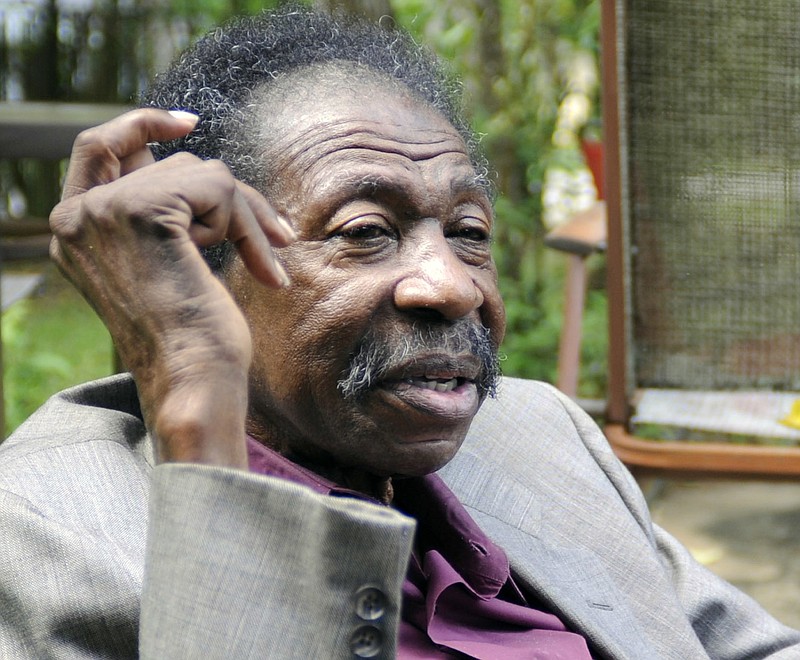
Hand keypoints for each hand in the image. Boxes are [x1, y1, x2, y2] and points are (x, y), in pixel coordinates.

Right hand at [49, 109, 294, 468]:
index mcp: (76, 230)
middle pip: (172, 164)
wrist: (193, 379)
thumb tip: (198, 163)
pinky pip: (218, 188)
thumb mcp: (166, 264)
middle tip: (277, 233)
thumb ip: (164, 212)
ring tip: (265, 264)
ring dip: (248, 217)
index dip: (142, 125)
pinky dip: (251, 224)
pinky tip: (264, 269)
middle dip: (233, 197)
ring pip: (202, 174)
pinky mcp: (142, 211)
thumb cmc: (191, 338)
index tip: (188, 125)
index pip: (98, 148)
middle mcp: (77, 217)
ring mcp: (103, 211)